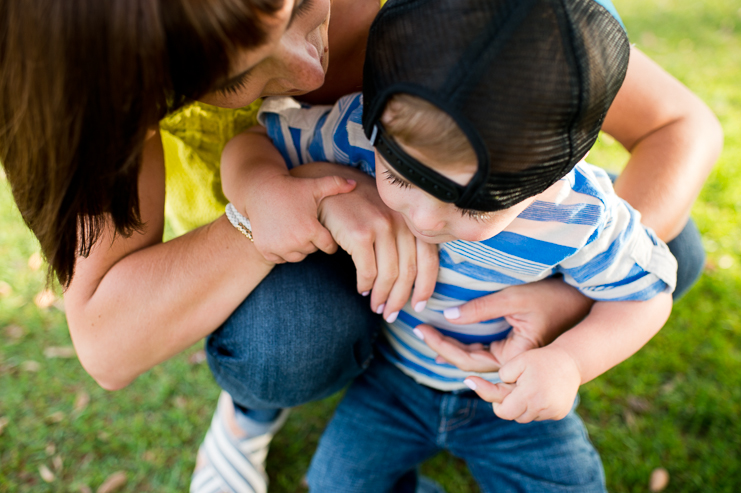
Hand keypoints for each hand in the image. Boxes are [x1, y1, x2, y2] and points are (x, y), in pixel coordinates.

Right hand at [244, 173, 355, 262]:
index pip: (328, 246)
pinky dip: (282, 252)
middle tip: (306, 226)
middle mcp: (296, 242)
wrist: (260, 190)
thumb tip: (355, 183)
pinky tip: (282, 236)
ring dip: (298, 248)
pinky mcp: (266, 251)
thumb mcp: (314, 186)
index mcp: (311, 229)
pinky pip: (281, 259)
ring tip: (295, 231)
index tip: (324, 233)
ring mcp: (279, 248)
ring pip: (297, 257)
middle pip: (312, 251)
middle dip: (312, 241)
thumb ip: (336, 185)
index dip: (328, 239)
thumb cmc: (291, 188)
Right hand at [310, 166, 437, 319]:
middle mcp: (401, 223)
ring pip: (388, 275)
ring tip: (377, 307)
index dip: (426, 287)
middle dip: (401, 299)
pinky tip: (362, 290)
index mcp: (412, 221)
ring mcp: (381, 227)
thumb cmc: (360, 205)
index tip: (419, 305)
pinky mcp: (360, 234)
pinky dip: (365, 285)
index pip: (429, 260)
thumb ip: (403, 238)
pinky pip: (367, 271)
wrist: (329, 185)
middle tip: (392, 314)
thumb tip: (412, 278)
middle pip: (408, 272)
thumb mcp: (389, 215)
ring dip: (382, 297)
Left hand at [436, 278, 592, 365]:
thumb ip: (481, 309)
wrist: (587, 300)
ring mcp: (515, 358)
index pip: (469, 360)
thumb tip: (448, 316)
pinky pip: (485, 353)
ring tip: (426, 336)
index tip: (421, 330)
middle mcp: (515, 364)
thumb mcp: (516, 298)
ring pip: (476, 360)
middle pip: (469, 364)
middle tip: (417, 330)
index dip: (442, 346)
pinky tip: (447, 342)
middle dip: (442, 347)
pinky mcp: (515, 349)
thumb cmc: (555, 297)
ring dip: (451, 349)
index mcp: (516, 359)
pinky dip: (466, 347)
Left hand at [464, 345, 581, 422]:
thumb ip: (503, 375)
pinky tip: (539, 390)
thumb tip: (489, 389)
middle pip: (512, 415)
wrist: (571, 360)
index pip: (503, 411)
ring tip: (527, 386)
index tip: (476, 385)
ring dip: (520, 405)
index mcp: (530, 395)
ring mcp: (553, 412)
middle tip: (511, 385)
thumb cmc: (541, 359)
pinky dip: (534, 406)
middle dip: (507, 402)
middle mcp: (542, 407)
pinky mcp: (560, 414)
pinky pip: (538, 414)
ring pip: (525, 416)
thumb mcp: (518, 361)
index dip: (493, 401)